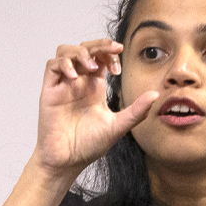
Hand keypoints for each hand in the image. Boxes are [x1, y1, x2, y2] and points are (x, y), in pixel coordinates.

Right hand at [33, 39, 158, 176]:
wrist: (67, 161)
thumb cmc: (88, 146)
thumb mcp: (117, 126)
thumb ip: (136, 111)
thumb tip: (155, 95)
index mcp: (95, 87)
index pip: (100, 57)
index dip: (109, 53)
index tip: (119, 64)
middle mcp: (79, 82)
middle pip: (85, 48)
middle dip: (99, 44)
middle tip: (113, 49)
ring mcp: (63, 85)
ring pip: (66, 52)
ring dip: (80, 52)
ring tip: (91, 65)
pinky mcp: (49, 91)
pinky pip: (52, 66)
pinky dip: (64, 64)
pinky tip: (75, 76)